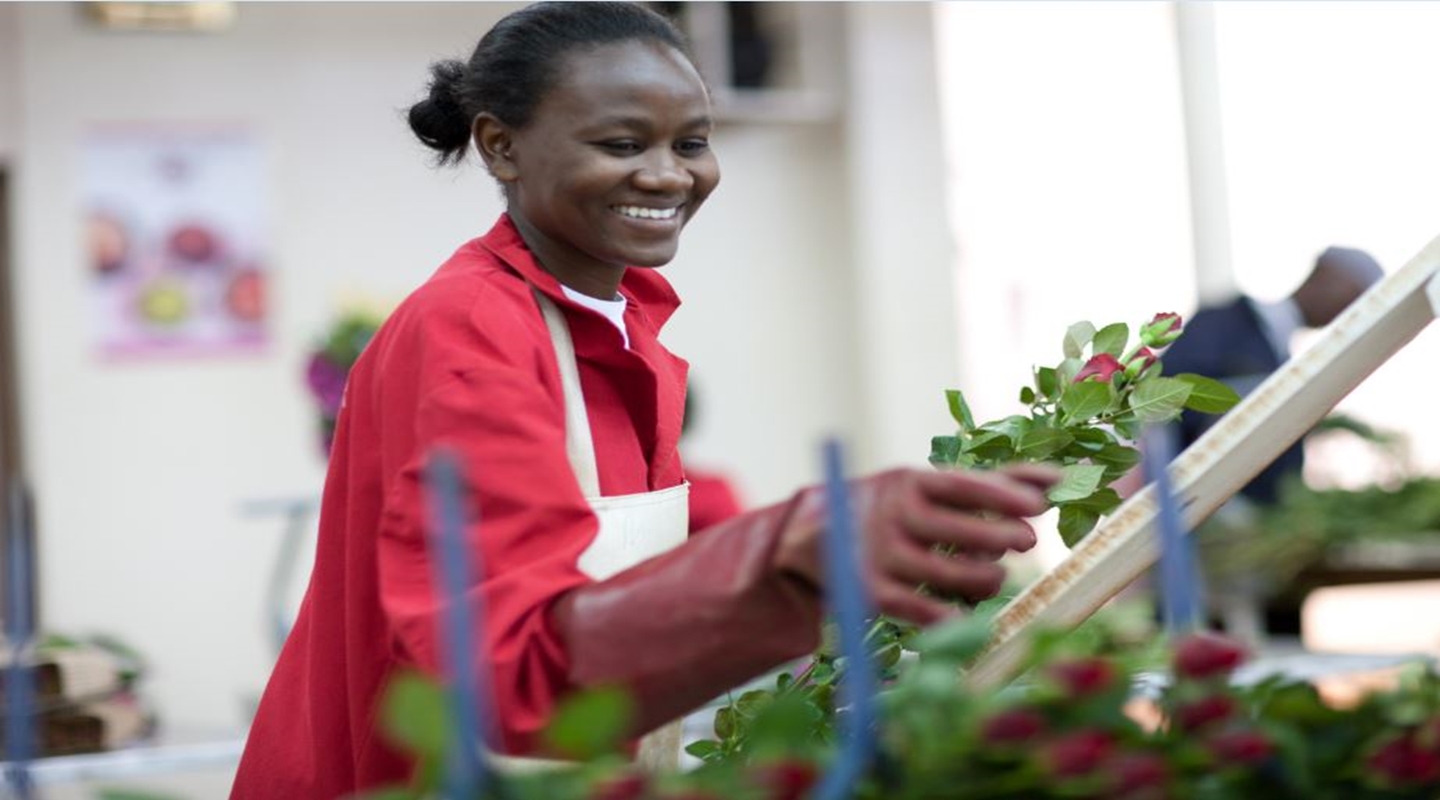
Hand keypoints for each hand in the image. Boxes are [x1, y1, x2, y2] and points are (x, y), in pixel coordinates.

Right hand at [773, 464, 1057, 625]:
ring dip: (980, 578)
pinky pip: (916, 609)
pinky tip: (967, 616)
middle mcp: (891, 515)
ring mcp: (879, 555)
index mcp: (909, 482)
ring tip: (997, 578)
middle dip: (996, 535)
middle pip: (951, 528)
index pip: (960, 486)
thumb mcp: (932, 486)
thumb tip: (1060, 479)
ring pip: (941, 572)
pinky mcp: (870, 592)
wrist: (815, 538)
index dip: (1001, 494)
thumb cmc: (897, 509)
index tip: (1039, 504)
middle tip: (1028, 541)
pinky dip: (946, 616)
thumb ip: (994, 483)